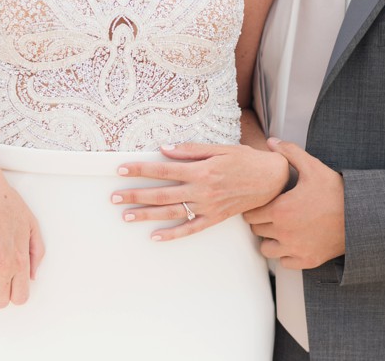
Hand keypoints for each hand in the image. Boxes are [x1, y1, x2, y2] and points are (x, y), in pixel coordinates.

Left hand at [110, 142, 289, 241]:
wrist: (271, 180)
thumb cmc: (245, 160)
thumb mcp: (220, 148)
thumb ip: (190, 149)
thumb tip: (164, 149)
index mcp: (202, 170)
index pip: (163, 170)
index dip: (140, 169)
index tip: (121, 169)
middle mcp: (202, 190)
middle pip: (162, 194)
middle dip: (135, 195)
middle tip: (114, 197)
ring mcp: (208, 207)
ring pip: (171, 213)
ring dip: (146, 215)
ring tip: (125, 216)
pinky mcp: (214, 219)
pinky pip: (190, 229)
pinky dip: (172, 235)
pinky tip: (155, 237)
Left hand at [243, 138, 344, 269]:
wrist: (360, 215)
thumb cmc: (336, 191)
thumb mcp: (313, 167)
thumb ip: (289, 152)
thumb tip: (271, 141)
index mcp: (280, 210)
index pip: (251, 214)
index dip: (255, 207)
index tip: (265, 203)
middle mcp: (284, 232)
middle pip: (257, 230)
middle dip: (261, 222)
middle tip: (272, 213)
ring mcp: (295, 248)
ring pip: (267, 249)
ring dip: (270, 240)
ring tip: (281, 229)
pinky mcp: (307, 260)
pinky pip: (284, 262)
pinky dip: (286, 254)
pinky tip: (294, 241)